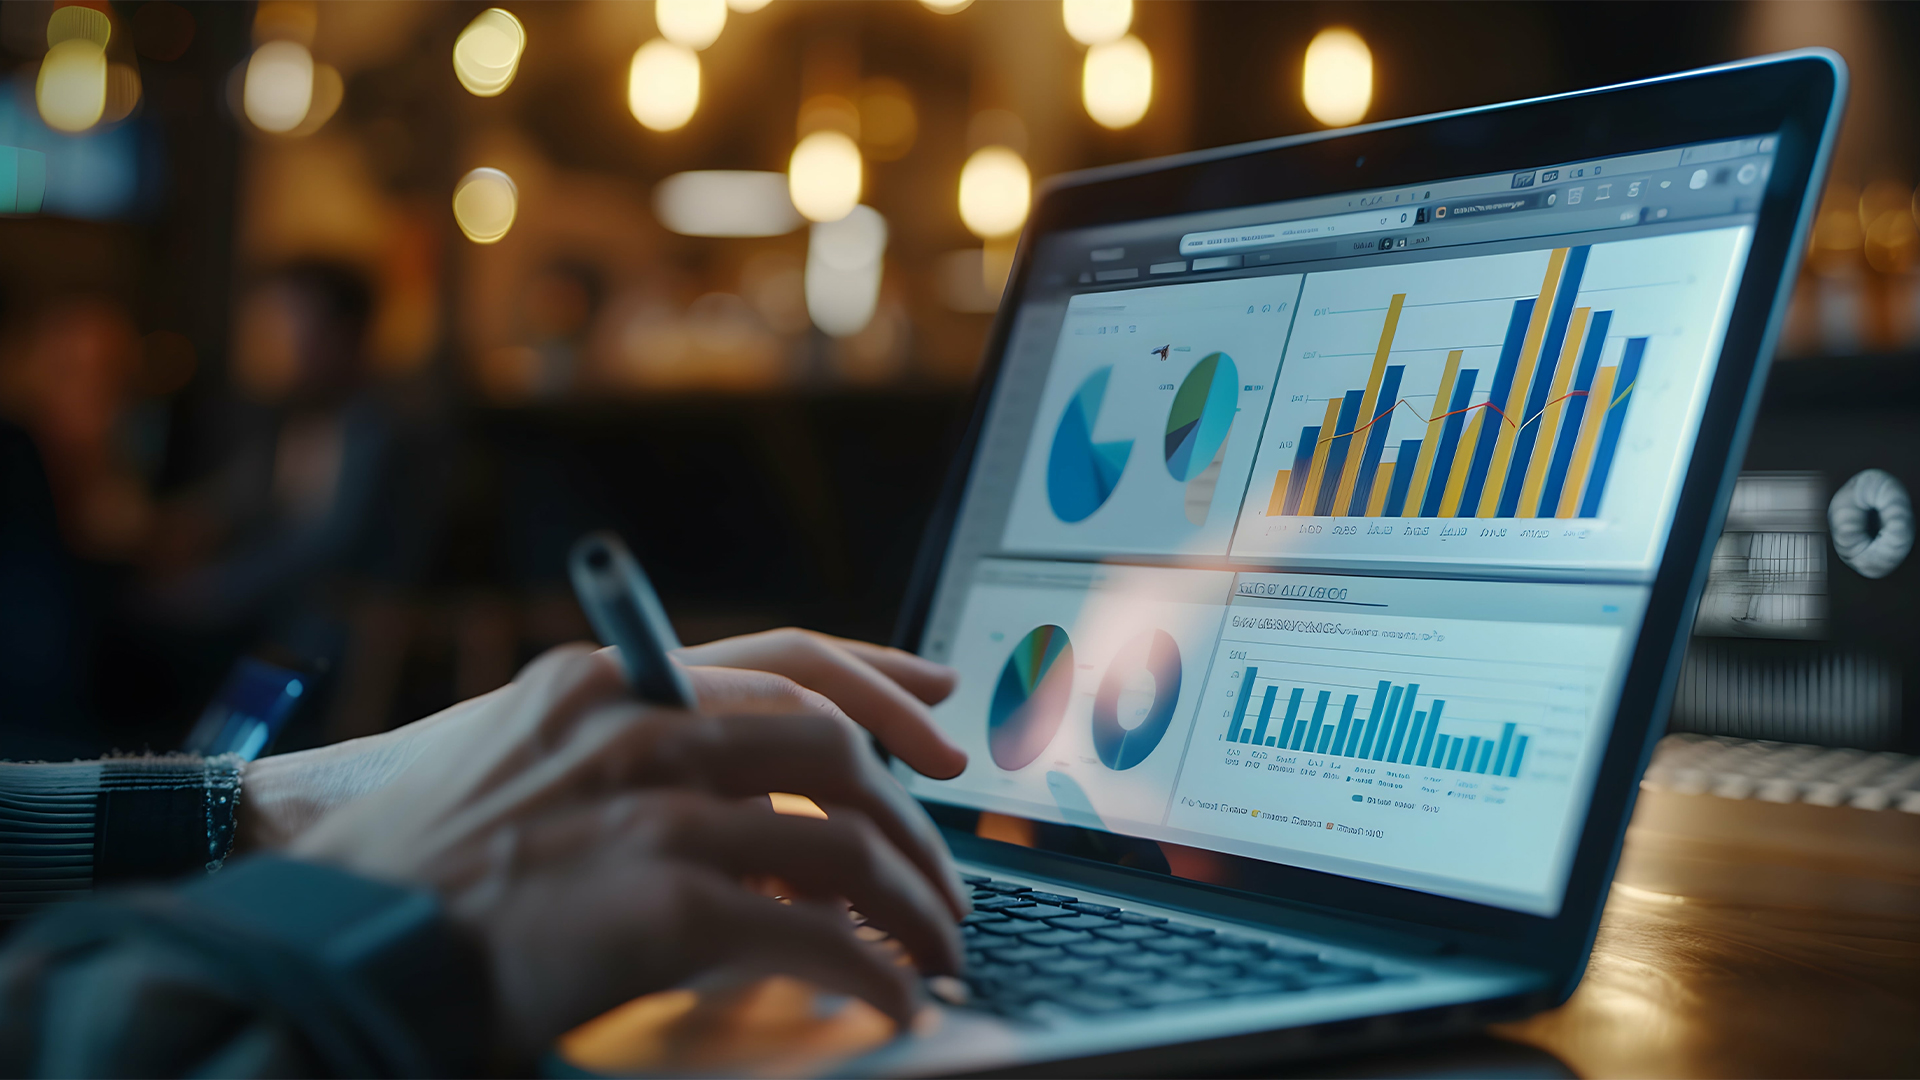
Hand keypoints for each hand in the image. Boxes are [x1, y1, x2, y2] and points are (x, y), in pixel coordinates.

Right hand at [289, 644, 966, 1060]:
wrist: (334, 938)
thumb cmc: (424, 865)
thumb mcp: (526, 761)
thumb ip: (639, 756)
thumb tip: (761, 809)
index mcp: (610, 681)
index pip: (788, 659)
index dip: (885, 685)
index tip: (943, 722)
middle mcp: (639, 728)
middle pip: (835, 748)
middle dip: (911, 817)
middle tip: (943, 877)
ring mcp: (650, 813)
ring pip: (841, 840)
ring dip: (909, 900)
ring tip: (933, 946)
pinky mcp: (658, 905)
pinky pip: (811, 935)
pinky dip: (870, 971)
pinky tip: (889, 1001)